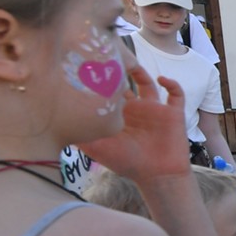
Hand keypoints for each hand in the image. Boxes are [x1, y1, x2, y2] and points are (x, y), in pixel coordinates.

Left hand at [79, 66, 191, 180]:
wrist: (157, 177)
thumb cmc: (128, 164)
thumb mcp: (99, 148)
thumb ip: (81, 134)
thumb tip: (58, 121)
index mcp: (118, 115)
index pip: (107, 90)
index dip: (100, 79)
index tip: (90, 67)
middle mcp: (135, 109)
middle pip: (125, 82)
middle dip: (118, 70)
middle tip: (109, 58)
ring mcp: (154, 109)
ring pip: (148, 83)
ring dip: (142, 71)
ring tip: (132, 64)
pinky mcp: (172, 113)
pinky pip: (176, 93)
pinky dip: (172, 83)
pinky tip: (162, 79)